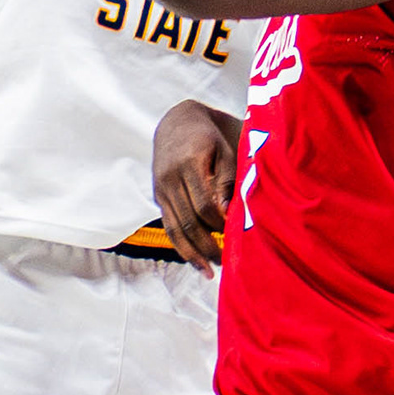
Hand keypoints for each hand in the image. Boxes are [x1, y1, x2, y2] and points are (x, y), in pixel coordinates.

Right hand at [153, 100, 238, 267]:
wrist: (177, 123)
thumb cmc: (211, 138)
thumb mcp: (226, 151)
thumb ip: (227, 182)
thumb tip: (228, 216)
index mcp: (189, 162)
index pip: (204, 204)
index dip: (220, 223)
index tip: (235, 234)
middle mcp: (170, 177)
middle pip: (188, 221)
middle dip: (208, 245)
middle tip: (227, 262)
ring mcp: (161, 188)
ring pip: (176, 229)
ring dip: (193, 253)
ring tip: (210, 271)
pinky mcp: (158, 197)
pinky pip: (169, 226)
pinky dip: (182, 246)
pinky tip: (196, 261)